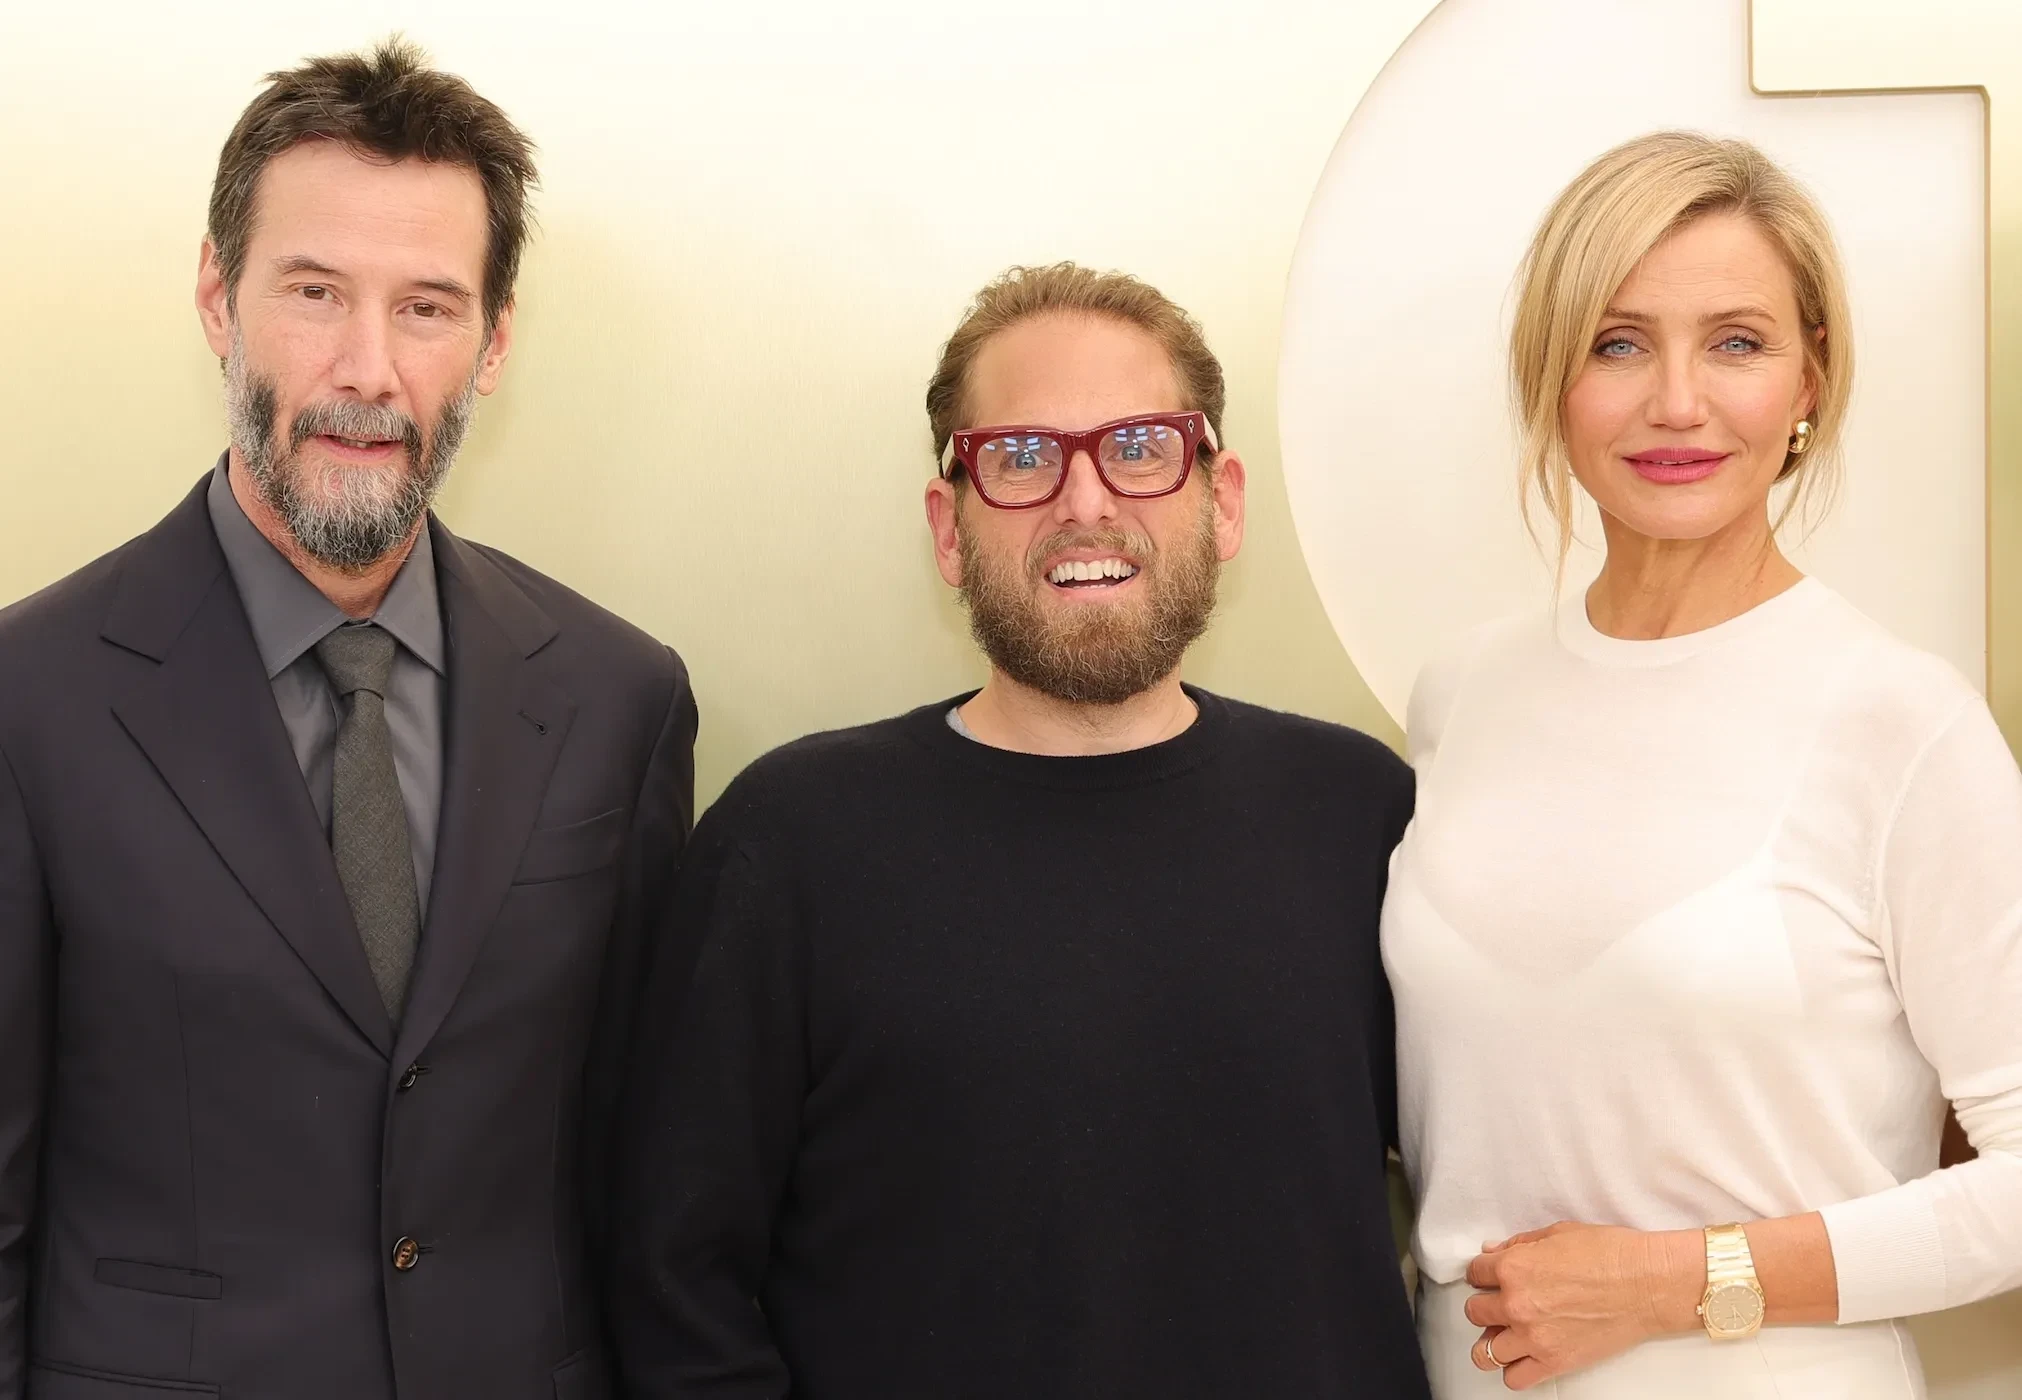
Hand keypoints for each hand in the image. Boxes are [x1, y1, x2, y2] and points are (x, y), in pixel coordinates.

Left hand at [1464, 1221, 1699, 1390]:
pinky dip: (1514, 1371)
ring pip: (1485, 1351)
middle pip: (1474, 1311)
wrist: (1647, 1283)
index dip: (1482, 1273)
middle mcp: (1516, 1304)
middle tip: (1500, 1303)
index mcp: (1513, 1267)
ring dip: (1492, 1341)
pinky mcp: (1554, 1362)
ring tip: (1505, 1334)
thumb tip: (1494, 1252)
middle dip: (1485, 1305)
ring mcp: (1533, 1337)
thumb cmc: (1611, 1254)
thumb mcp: (1558, 1233)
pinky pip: (1514, 1378)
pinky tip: (1523, 1357)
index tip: (1489, 1277)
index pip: (1474, 1273)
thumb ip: (1519, 1244)